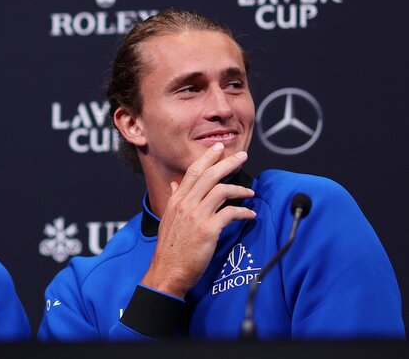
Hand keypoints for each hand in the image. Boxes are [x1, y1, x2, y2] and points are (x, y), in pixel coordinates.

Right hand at [141, 143, 255, 298]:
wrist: (167, 271)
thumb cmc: (170, 248)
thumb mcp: (168, 218)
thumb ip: (174, 199)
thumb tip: (175, 184)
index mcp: (176, 200)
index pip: (193, 172)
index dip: (207, 158)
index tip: (219, 148)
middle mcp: (185, 204)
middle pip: (209, 176)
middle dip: (228, 163)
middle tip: (242, 156)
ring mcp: (196, 216)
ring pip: (221, 191)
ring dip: (239, 189)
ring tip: (250, 192)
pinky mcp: (208, 230)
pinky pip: (230, 213)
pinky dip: (243, 212)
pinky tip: (250, 215)